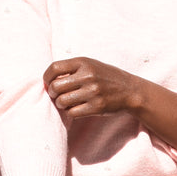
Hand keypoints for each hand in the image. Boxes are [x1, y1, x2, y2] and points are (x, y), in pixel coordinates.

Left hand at [43, 57, 176, 149]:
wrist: (130, 90)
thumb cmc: (106, 77)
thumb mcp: (91, 65)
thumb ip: (72, 69)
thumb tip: (48, 80)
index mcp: (84, 63)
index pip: (54, 68)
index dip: (47, 77)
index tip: (48, 82)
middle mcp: (88, 76)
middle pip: (56, 87)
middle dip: (53, 93)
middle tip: (57, 95)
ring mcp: (92, 92)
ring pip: (62, 101)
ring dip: (61, 104)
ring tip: (67, 102)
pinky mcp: (96, 107)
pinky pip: (72, 112)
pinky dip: (71, 112)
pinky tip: (76, 108)